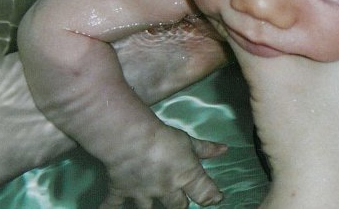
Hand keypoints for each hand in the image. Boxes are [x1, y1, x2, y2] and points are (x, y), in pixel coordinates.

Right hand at [99, 123, 225, 208]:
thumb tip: (224, 150)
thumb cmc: (164, 138)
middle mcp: (165, 190)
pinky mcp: (121, 190)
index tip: (215, 199)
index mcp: (185, 176)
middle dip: (181, 207)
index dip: (212, 197)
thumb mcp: (188, 141)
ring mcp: (142, 194)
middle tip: (182, 204)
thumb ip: (205, 148)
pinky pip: (113, 204)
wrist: (131, 140)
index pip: (204, 193)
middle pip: (178, 207)